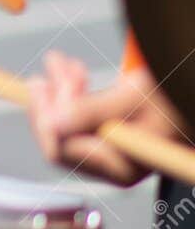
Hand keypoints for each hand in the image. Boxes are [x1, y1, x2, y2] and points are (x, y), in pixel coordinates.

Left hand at [28, 55, 186, 186]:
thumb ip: (94, 113)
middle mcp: (108, 164)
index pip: (61, 150)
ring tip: (61, 61)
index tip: (48, 83)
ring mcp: (105, 150)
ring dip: (58, 89)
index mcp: (118, 167)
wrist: (189, 95)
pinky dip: (69, 92)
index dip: (48, 116)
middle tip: (54, 63)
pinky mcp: (103, 133)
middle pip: (57, 137)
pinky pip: (72, 117)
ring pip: (62, 124)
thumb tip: (54, 125)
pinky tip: (71, 69)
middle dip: (51, 98)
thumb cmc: (172, 99)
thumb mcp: (135, 98)